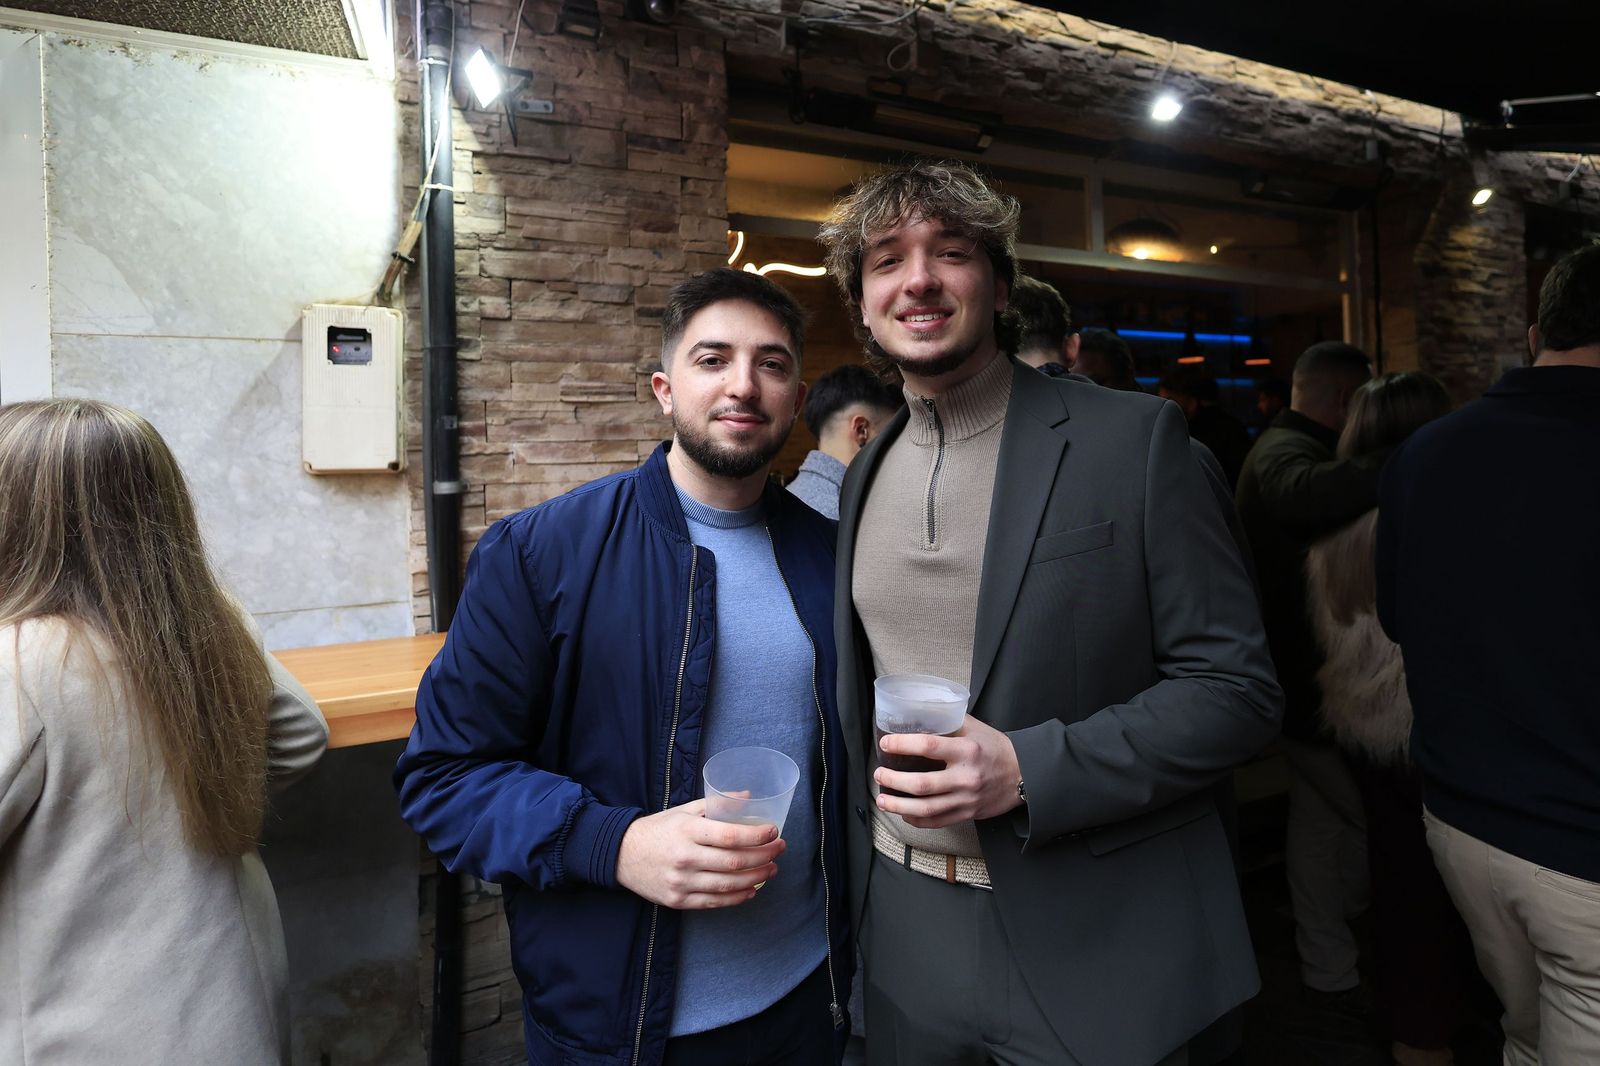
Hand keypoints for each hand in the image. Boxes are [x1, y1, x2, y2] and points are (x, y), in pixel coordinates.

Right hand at [615, 799, 785, 908]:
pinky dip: (738, 897)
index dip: (756, 835)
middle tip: (779, 849)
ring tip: (772, 868)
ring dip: (757, 877)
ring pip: (728, 884)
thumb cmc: (658, 829)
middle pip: (734, 861)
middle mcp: (684, 858)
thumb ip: (716, 804)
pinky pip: (715, 902)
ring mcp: (681, 882)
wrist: (622, 855)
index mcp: (687, 831)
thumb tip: (748, 797)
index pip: (729, 835)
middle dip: (764, 856)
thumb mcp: (684, 810)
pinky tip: (752, 889)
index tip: (774, 831)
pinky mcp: (678, 901)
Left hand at [875, 716, 1021, 828]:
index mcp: (967, 750)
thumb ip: (948, 723)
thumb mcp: (975, 728)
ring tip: (882, 800)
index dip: (902, 745)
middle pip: (921, 784)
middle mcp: (966, 777)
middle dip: (894, 780)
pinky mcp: (968, 814)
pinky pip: (937, 822)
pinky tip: (904, 814)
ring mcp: (966, 799)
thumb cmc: (995, 747)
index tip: (886, 744)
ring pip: (926, 809)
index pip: (928, 746)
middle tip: (879, 774)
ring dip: (899, 805)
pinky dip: (916, 820)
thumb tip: (918, 715)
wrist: (1024, 775)